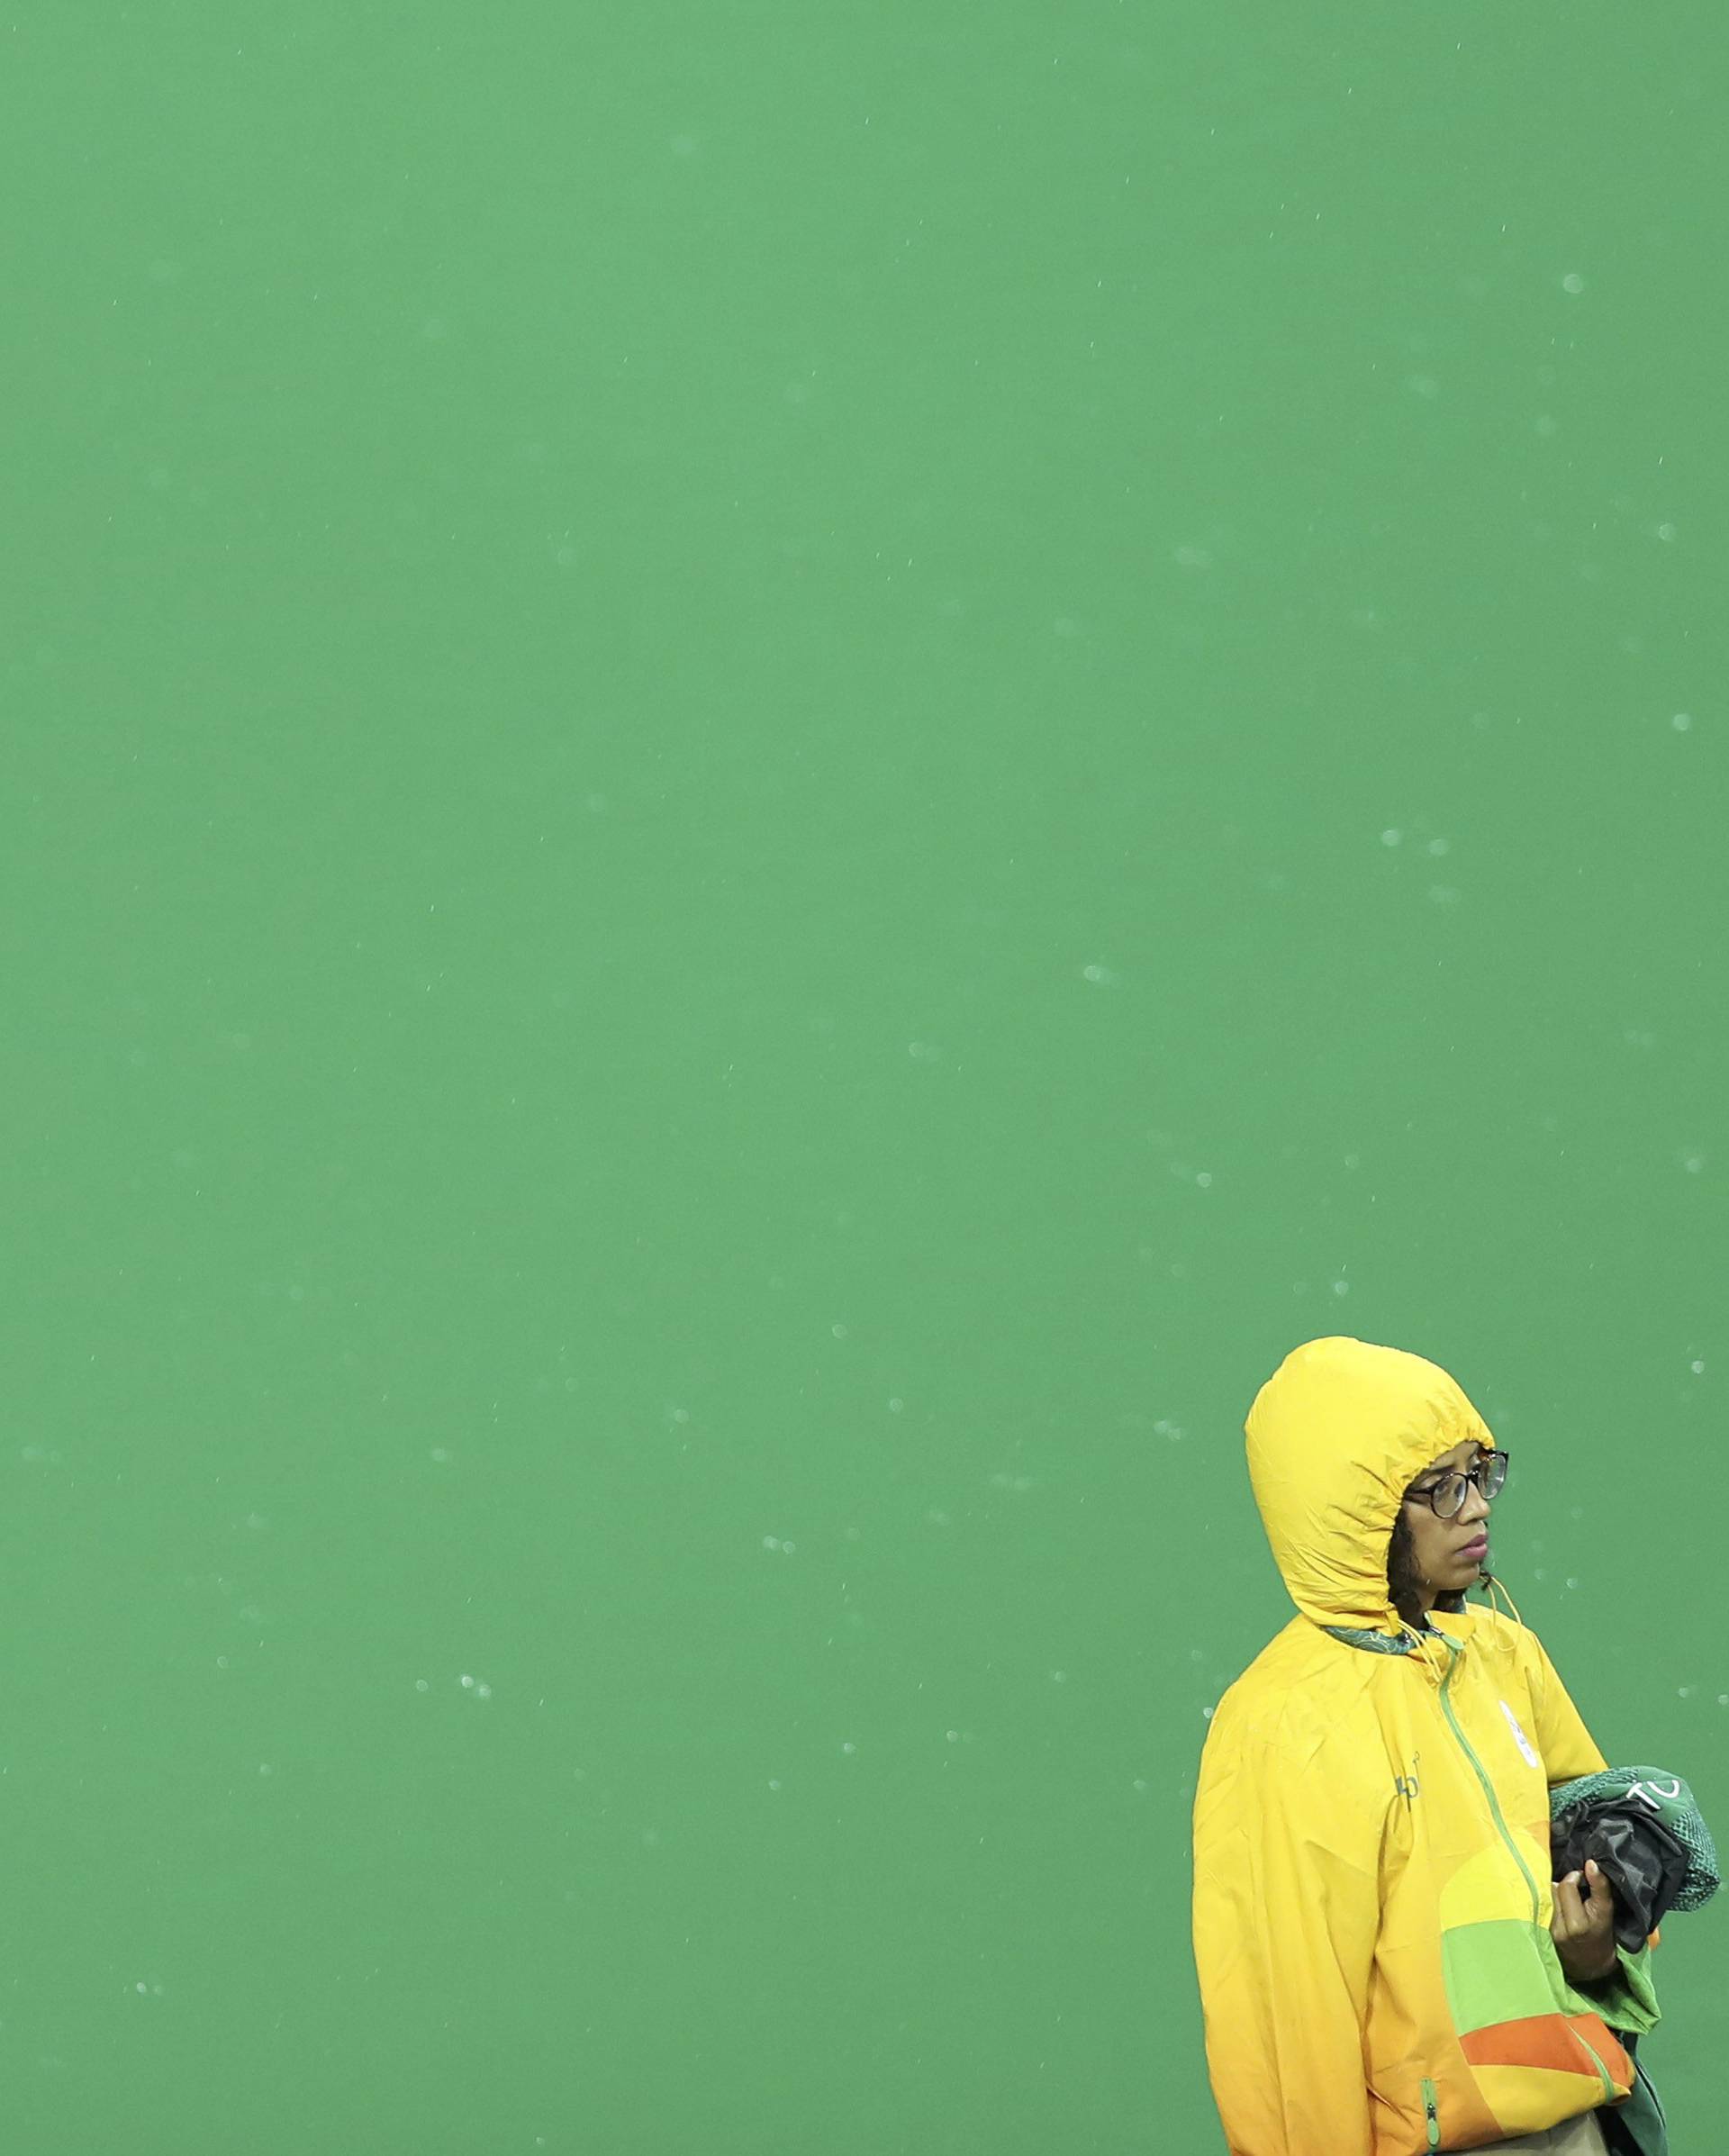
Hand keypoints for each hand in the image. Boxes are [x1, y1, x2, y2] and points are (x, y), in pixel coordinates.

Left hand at [1552, 1857, 1618, 1983]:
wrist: (1591, 1965)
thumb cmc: (1603, 1935)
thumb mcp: (1607, 1911)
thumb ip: (1599, 1886)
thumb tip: (1591, 1863)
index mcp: (1578, 1924)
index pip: (1567, 1886)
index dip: (1577, 1876)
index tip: (1585, 1877)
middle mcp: (1560, 1928)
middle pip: (1556, 1888)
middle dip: (1568, 1884)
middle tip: (1580, 1889)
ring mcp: (1550, 1930)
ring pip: (1549, 1895)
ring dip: (1560, 1892)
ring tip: (1573, 1899)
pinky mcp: (1543, 1930)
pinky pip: (1546, 1905)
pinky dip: (1555, 1901)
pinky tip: (1565, 1907)